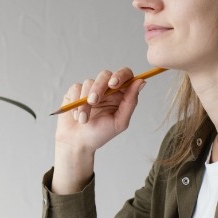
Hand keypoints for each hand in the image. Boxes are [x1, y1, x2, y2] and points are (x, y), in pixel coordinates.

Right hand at [51, 68, 145, 193]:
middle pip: (105, 75)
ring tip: (83, 119)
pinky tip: (77, 116)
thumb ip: (130, 102)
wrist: (77, 143)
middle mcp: (106, 90)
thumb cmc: (100, 134)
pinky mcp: (76, 91)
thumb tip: (141, 81)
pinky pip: (76, 88)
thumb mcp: (119, 122)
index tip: (113, 84)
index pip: (125, 75)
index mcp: (120, 95)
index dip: (121, 75)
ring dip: (84, 102)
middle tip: (93, 101)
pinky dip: (76, 103)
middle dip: (98, 88)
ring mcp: (90, 89)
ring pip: (89, 82)